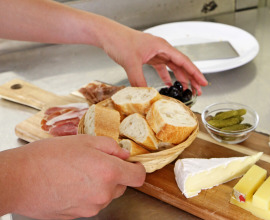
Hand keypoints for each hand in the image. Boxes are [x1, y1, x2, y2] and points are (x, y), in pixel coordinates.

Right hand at [4, 135, 144, 218]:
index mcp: (109, 172)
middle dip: (115, 174)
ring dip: (100, 184)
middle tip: (96, 162)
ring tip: (78, 172)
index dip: (138, 169)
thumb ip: (111, 146)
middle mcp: (104, 193)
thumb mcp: (84, 140)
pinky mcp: (78, 215)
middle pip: (121, 185)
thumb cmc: (49, 157)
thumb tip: (123, 154)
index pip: (138, 177)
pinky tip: (71, 184)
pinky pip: (91, 203)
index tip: (132, 164)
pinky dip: (87, 194)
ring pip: (106, 195)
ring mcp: (91, 207)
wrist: (19, 179)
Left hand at [95, 20, 207, 94]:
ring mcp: (155, 53)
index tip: (203, 83)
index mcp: (162, 47)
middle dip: (191, 78)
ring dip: (180, 78)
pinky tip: (168, 85)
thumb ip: (138, 80)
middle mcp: (161, 49)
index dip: (195, 73)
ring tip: (186, 90)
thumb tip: (145, 95)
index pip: (184, 61)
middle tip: (198, 91)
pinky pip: (162, 68)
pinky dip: (166, 77)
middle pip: (181, 65)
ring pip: (173, 67)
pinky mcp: (149, 57)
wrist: (108, 35)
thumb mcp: (131, 62)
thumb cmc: (120, 40)